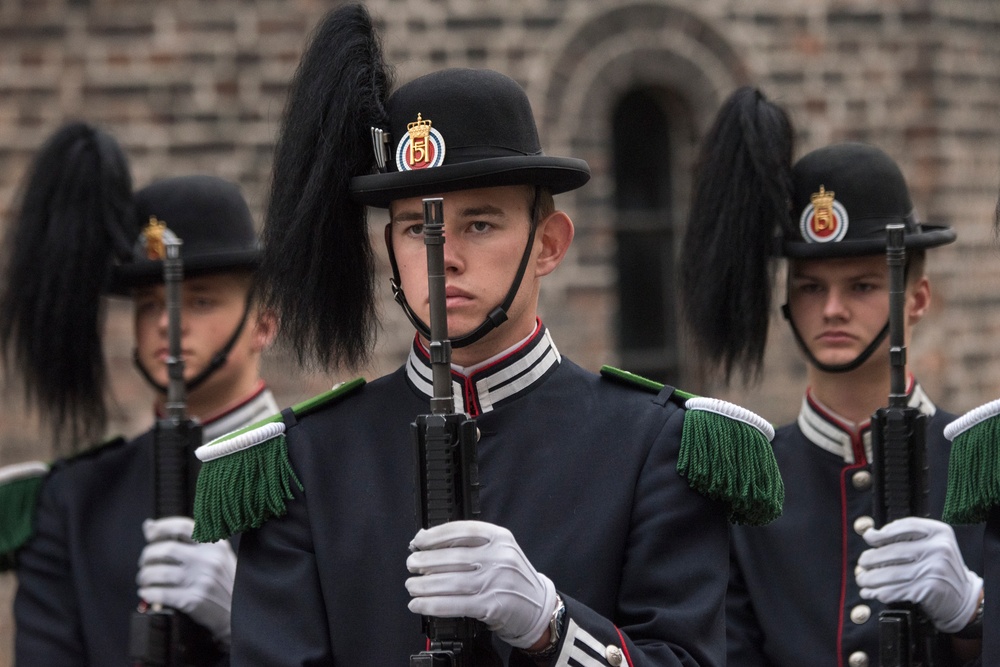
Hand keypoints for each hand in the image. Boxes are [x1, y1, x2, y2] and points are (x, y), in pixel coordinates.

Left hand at [137, 516, 236, 642]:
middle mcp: (208, 560)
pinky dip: (149, 593)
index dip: (161, 528)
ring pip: (158, 573)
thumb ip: (185, 540)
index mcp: (214, 545)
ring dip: (145, 576)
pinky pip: (160, 593)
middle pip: (166, 550)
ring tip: (145, 580)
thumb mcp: (214, 555)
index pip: (182, 527)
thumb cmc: (222, 581)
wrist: (237, 612)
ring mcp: (201, 580)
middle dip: (148, 556)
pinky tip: (147, 594)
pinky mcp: (193, 600)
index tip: (149, 533)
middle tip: (145, 563)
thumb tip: (148, 525)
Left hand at [405, 520, 556, 648]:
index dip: (435, 535)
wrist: (539, 607)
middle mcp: (499, 557)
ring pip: (450, 582)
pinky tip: (419, 604)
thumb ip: (469, 544)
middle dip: (425, 561)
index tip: (419, 541)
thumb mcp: (500, 551)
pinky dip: (432, 605)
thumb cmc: (513, 578)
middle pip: (452, 557)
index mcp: (500, 538)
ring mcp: (496, 582)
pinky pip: (454, 604)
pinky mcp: (491, 606)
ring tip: (411, 586)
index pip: (461, 530)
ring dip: (423, 585)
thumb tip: (426, 539)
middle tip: (412, 565)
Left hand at [856, 516, 981, 633]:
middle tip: (861, 563)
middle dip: (871, 559)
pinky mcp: (928, 589)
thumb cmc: (941, 569)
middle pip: (893, 551)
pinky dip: (878, 592)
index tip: (869, 538)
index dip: (883, 533)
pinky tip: (870, 592)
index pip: (904, 526)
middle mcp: (938, 548)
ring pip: (891, 573)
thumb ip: (906, 537)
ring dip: (870, 578)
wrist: (964, 598)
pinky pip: (896, 589)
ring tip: (862, 579)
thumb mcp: (932, 546)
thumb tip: (870, 534)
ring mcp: (934, 569)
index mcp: (939, 532)